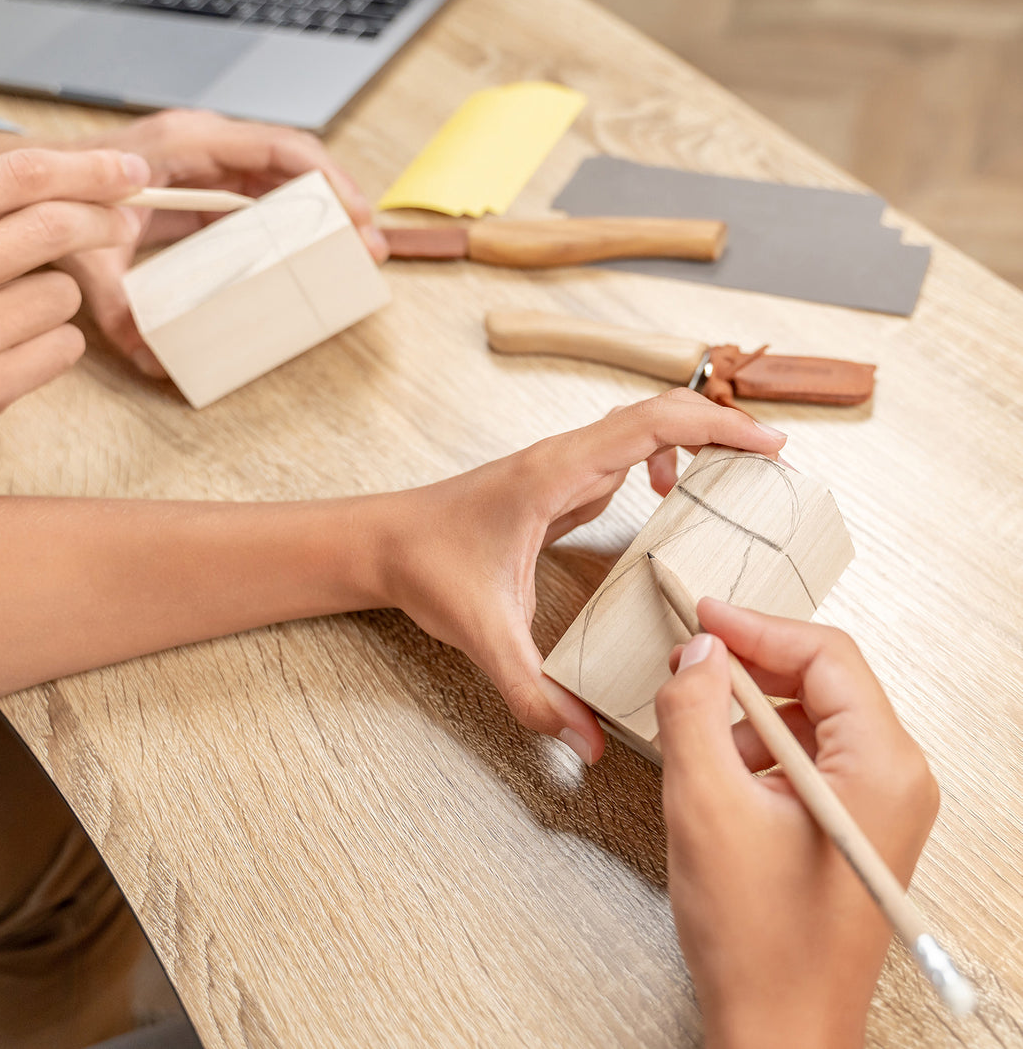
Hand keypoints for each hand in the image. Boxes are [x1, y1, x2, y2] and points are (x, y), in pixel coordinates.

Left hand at [0, 111, 383, 376]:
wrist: (14, 177)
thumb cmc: (51, 200)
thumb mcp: (87, 257)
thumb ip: (121, 311)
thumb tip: (157, 362)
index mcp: (186, 146)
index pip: (278, 149)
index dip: (326, 182)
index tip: (355, 219)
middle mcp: (202, 146)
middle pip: (294, 163)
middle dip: (338, 201)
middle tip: (369, 247)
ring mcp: (202, 162)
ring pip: (281, 177)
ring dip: (319, 211)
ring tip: (352, 252)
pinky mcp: (197, 183)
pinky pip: (256, 193)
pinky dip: (288, 217)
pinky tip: (305, 250)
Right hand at [0, 147, 151, 451]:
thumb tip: (91, 181)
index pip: (17, 179)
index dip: (88, 170)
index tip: (129, 171)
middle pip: (52, 228)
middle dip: (101, 219)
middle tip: (120, 220)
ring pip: (65, 293)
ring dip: (56, 292)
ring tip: (7, 304)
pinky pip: (66, 344)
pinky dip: (54, 338)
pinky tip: (11, 342)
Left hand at [378, 389, 787, 764]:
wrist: (384, 542)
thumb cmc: (425, 566)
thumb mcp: (482, 634)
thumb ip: (532, 692)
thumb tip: (585, 742)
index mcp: (554, 473)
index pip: (651, 424)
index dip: (717, 428)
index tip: (767, 448)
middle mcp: (563, 459)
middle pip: (659, 413)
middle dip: (721, 430)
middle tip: (770, 466)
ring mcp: (562, 467)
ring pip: (643, 428)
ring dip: (694, 443)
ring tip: (733, 484)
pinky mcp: (560, 483)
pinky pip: (625, 454)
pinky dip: (664, 462)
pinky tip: (671, 498)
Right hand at [656, 604, 939, 1048]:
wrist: (778, 1029)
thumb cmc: (758, 939)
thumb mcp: (703, 803)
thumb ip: (693, 711)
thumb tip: (696, 654)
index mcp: (880, 767)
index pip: (825, 655)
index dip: (755, 627)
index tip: (702, 616)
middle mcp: (894, 779)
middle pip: (821, 681)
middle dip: (747, 670)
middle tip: (687, 665)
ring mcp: (877, 804)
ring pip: (807, 718)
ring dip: (746, 715)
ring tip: (695, 739)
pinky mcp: (851, 824)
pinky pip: (804, 757)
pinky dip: (754, 752)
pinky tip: (718, 781)